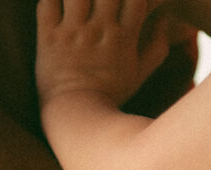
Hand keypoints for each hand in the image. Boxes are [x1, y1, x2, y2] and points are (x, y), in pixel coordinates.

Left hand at [36, 0, 170, 107]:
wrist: (75, 118)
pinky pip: (46, 5)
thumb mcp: (139, 74)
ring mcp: (72, 33)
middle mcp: (98, 31)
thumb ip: (156, 46)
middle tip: (100, 4)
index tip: (128, 2)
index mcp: (123, 38)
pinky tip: (58, 5)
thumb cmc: (110, 96)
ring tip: (80, 2)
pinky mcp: (48, 39)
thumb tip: (164, 19)